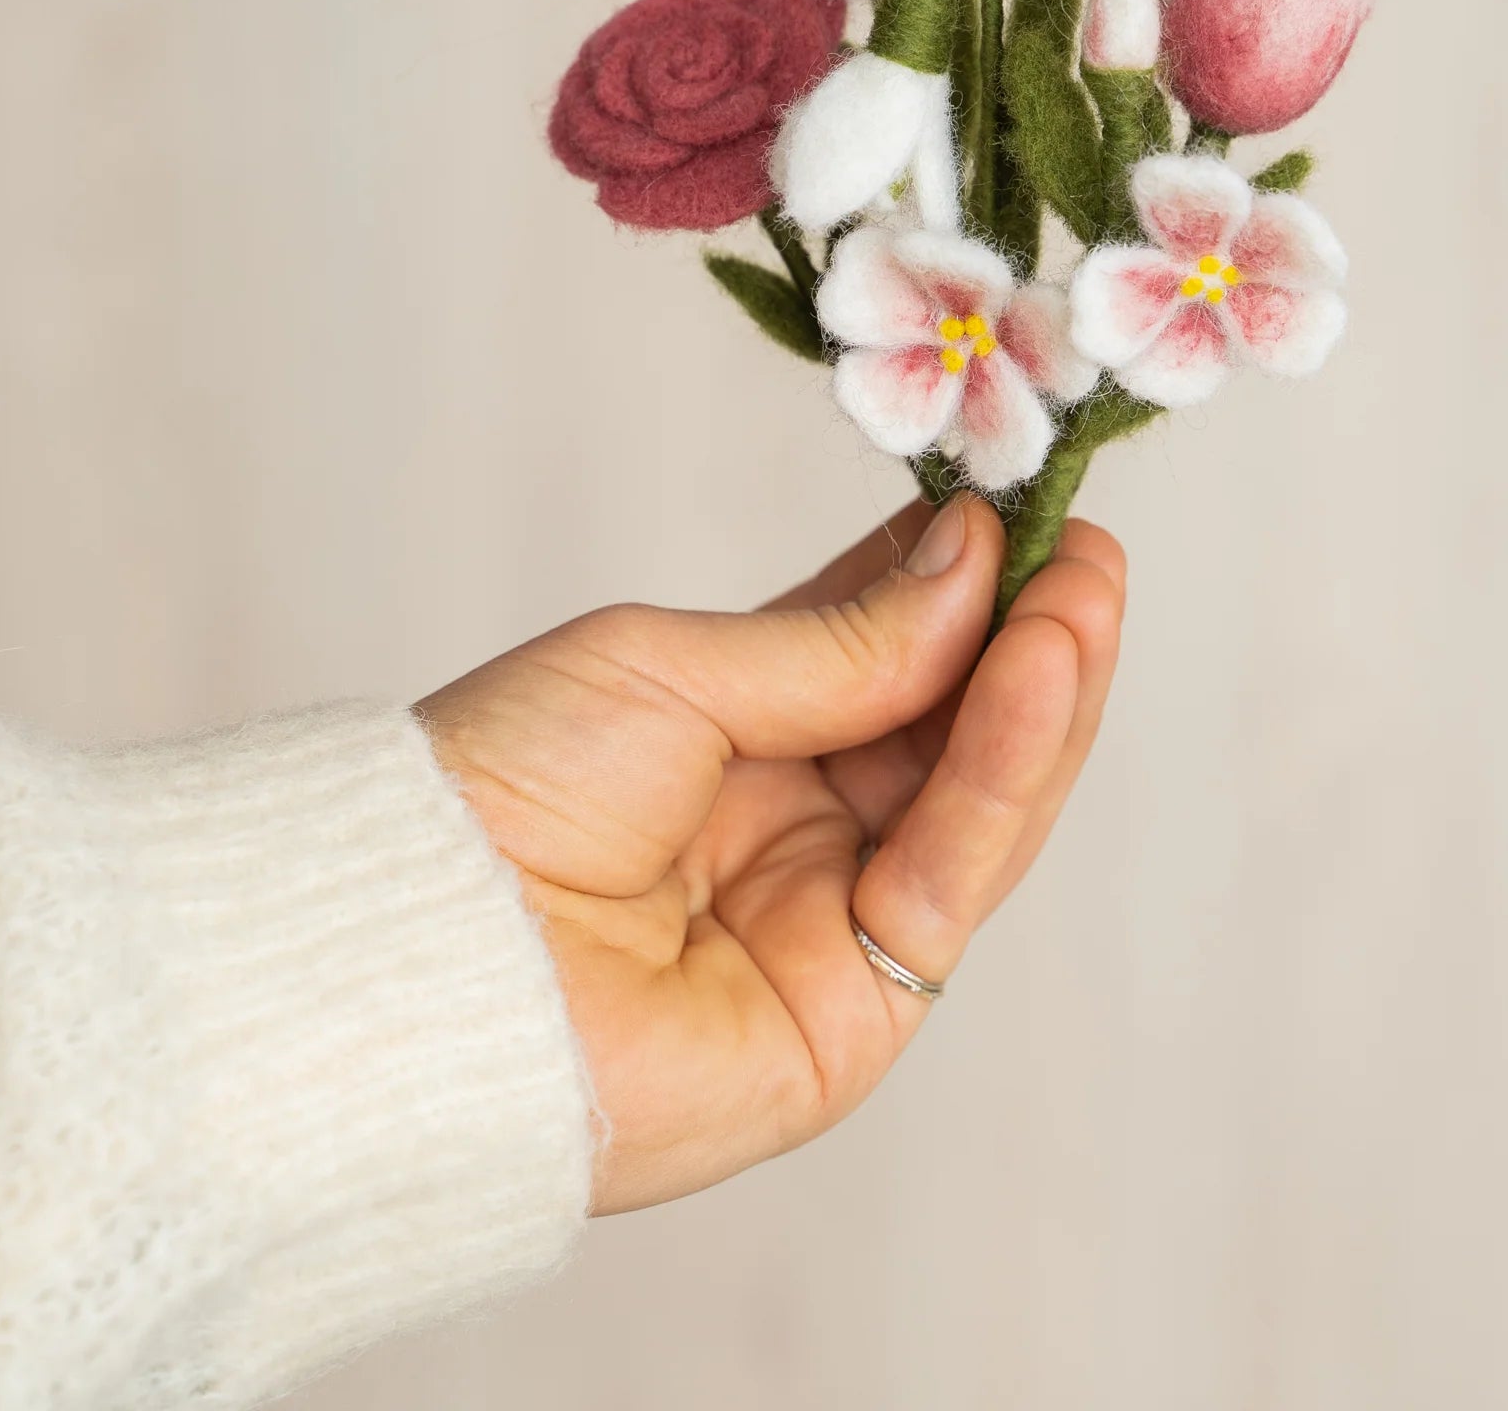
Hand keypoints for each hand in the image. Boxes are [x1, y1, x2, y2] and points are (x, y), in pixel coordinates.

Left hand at [415, 495, 1125, 1213]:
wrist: (420, 954)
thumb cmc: (503, 792)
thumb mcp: (673, 668)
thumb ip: (841, 643)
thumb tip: (972, 562)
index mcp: (733, 737)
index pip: (882, 649)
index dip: (961, 579)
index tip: (1027, 499)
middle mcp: (794, 828)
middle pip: (947, 726)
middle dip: (1024, 632)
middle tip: (1086, 546)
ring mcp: (832, 920)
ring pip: (974, 800)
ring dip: (1041, 692)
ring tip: (1085, 594)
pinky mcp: (860, 1008)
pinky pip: (953, 874)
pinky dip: (1005, 769)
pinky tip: (1040, 671)